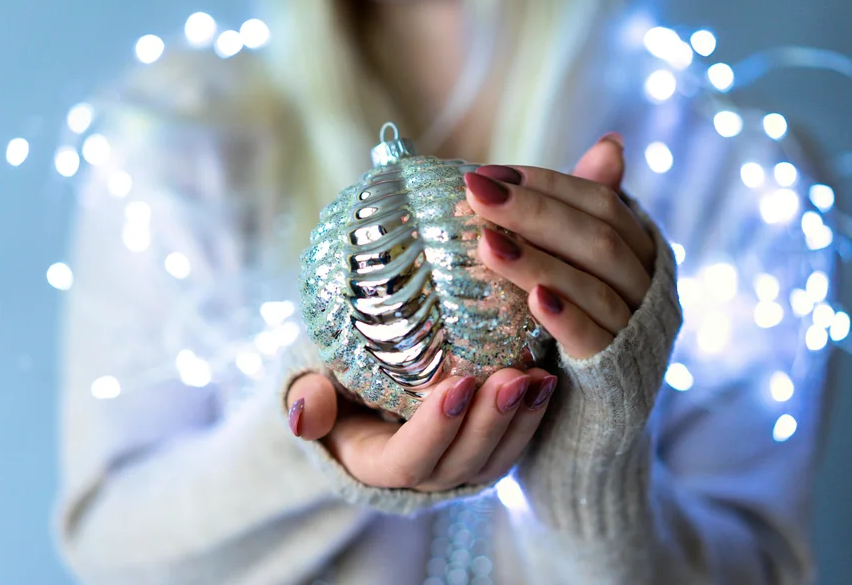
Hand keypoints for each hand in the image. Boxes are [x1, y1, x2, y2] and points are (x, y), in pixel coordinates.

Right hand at [286, 367, 556, 491]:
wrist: (366, 394)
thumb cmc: (339, 385)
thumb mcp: (316, 388)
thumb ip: (310, 401)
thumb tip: (304, 415)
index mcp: (379, 464)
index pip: (410, 458)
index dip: (434, 427)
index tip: (456, 384)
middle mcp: (426, 476)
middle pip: (462, 461)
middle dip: (489, 420)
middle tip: (510, 376)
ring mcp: (459, 467)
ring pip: (495, 457)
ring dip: (520, 419)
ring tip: (536, 378)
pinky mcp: (485, 449)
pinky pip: (513, 443)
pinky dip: (533, 415)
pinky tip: (547, 380)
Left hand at [465, 134, 655, 358]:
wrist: (592, 417)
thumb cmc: (577, 328)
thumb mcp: (580, 268)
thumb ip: (586, 213)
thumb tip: (611, 143)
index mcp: (640, 251)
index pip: (600, 202)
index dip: (546, 184)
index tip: (487, 174)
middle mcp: (648, 285)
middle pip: (598, 237)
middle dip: (534, 211)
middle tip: (475, 193)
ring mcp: (639, 331)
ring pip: (596, 285)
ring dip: (539, 261)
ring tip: (486, 244)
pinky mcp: (619, 375)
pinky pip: (596, 339)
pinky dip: (566, 316)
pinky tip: (532, 298)